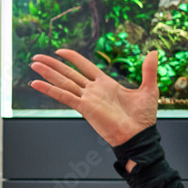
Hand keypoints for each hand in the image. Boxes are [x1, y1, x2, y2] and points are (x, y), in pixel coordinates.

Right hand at [29, 48, 158, 147]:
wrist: (139, 136)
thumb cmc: (144, 118)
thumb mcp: (149, 88)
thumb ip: (149, 70)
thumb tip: (154, 52)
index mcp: (106, 84)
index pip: (85, 67)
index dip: (73, 58)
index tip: (60, 51)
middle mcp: (94, 91)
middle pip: (69, 73)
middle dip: (53, 65)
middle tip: (36, 57)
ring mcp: (88, 99)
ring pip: (63, 82)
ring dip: (48, 73)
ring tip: (33, 64)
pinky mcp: (84, 108)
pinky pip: (64, 96)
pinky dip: (50, 90)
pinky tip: (36, 83)